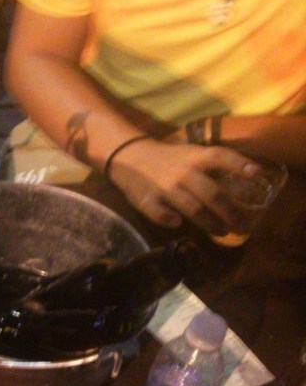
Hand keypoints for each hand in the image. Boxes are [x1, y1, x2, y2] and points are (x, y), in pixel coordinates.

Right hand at [108, 139, 260, 235]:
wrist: (130, 158)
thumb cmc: (169, 159)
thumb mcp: (192, 153)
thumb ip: (213, 164)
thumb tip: (250, 177)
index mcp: (195, 157)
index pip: (220, 157)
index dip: (239, 163)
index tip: (256, 173)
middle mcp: (182, 172)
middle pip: (212, 194)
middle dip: (230, 213)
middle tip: (242, 226)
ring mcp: (164, 187)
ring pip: (192, 208)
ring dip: (209, 222)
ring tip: (222, 232)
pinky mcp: (146, 200)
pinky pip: (159, 213)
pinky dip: (169, 219)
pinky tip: (178, 225)